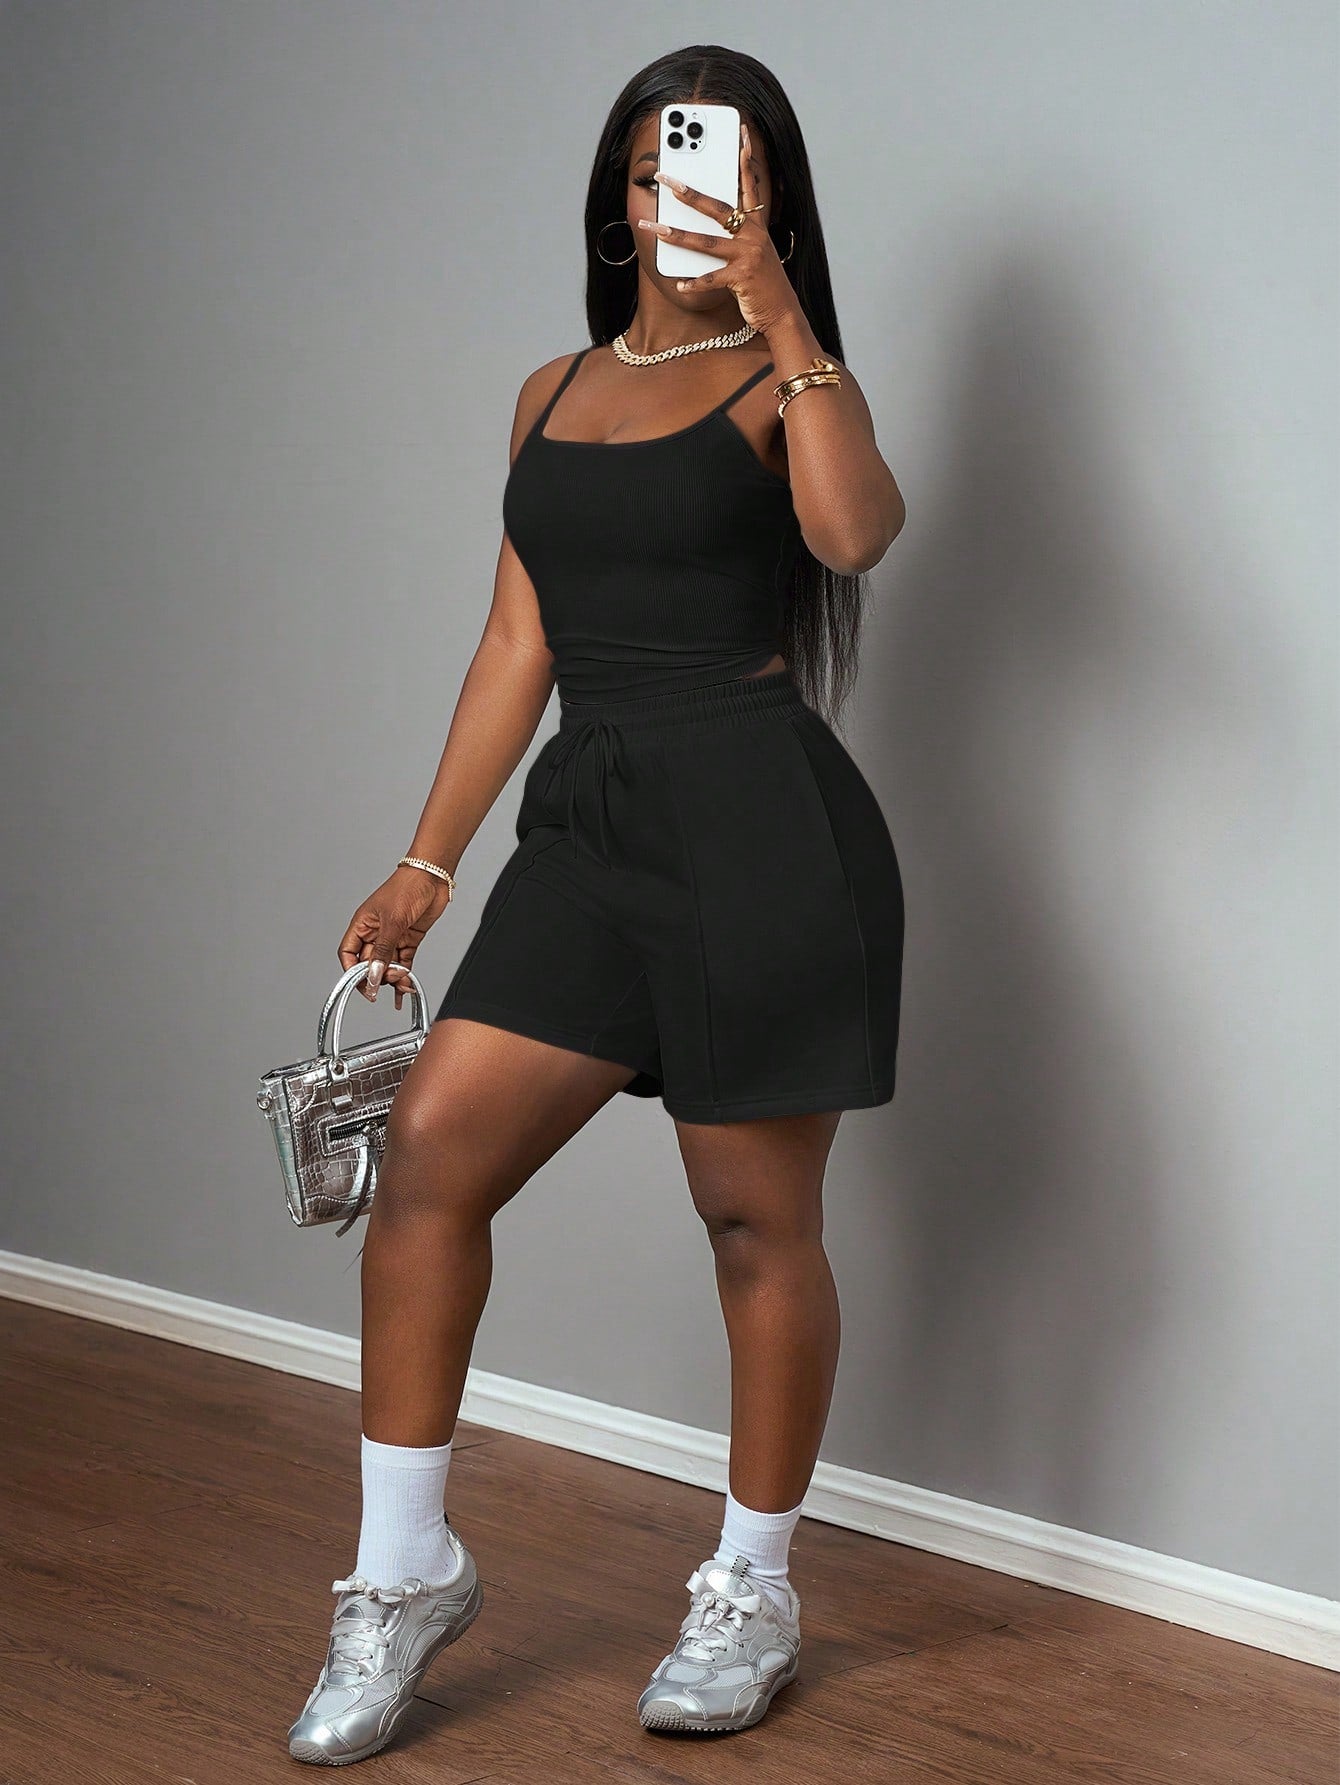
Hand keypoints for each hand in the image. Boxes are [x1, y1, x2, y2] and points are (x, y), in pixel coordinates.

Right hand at [338, 864, 452, 1007]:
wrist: (433, 877)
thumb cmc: (407, 887)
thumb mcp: (392, 922)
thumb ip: (384, 951)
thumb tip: (374, 974)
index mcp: (362, 924)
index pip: (349, 954)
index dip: (352, 971)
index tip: (363, 984)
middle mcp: (375, 932)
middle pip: (368, 963)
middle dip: (376, 976)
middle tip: (386, 984)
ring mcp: (392, 936)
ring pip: (387, 964)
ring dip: (393, 977)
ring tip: (402, 982)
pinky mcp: (408, 939)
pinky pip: (403, 962)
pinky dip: (405, 973)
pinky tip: (407, 984)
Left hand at [647, 121, 797, 335]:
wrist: (783, 313)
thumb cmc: (762, 285)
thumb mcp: (753, 256)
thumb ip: (732, 241)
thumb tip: (698, 236)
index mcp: (757, 227)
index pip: (750, 186)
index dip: (745, 160)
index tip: (740, 135)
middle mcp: (754, 236)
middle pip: (717, 208)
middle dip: (689, 193)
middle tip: (666, 179)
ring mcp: (749, 256)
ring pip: (706, 242)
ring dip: (677, 235)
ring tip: (654, 228)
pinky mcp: (743, 278)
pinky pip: (712, 279)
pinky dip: (694, 283)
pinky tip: (679, 283)